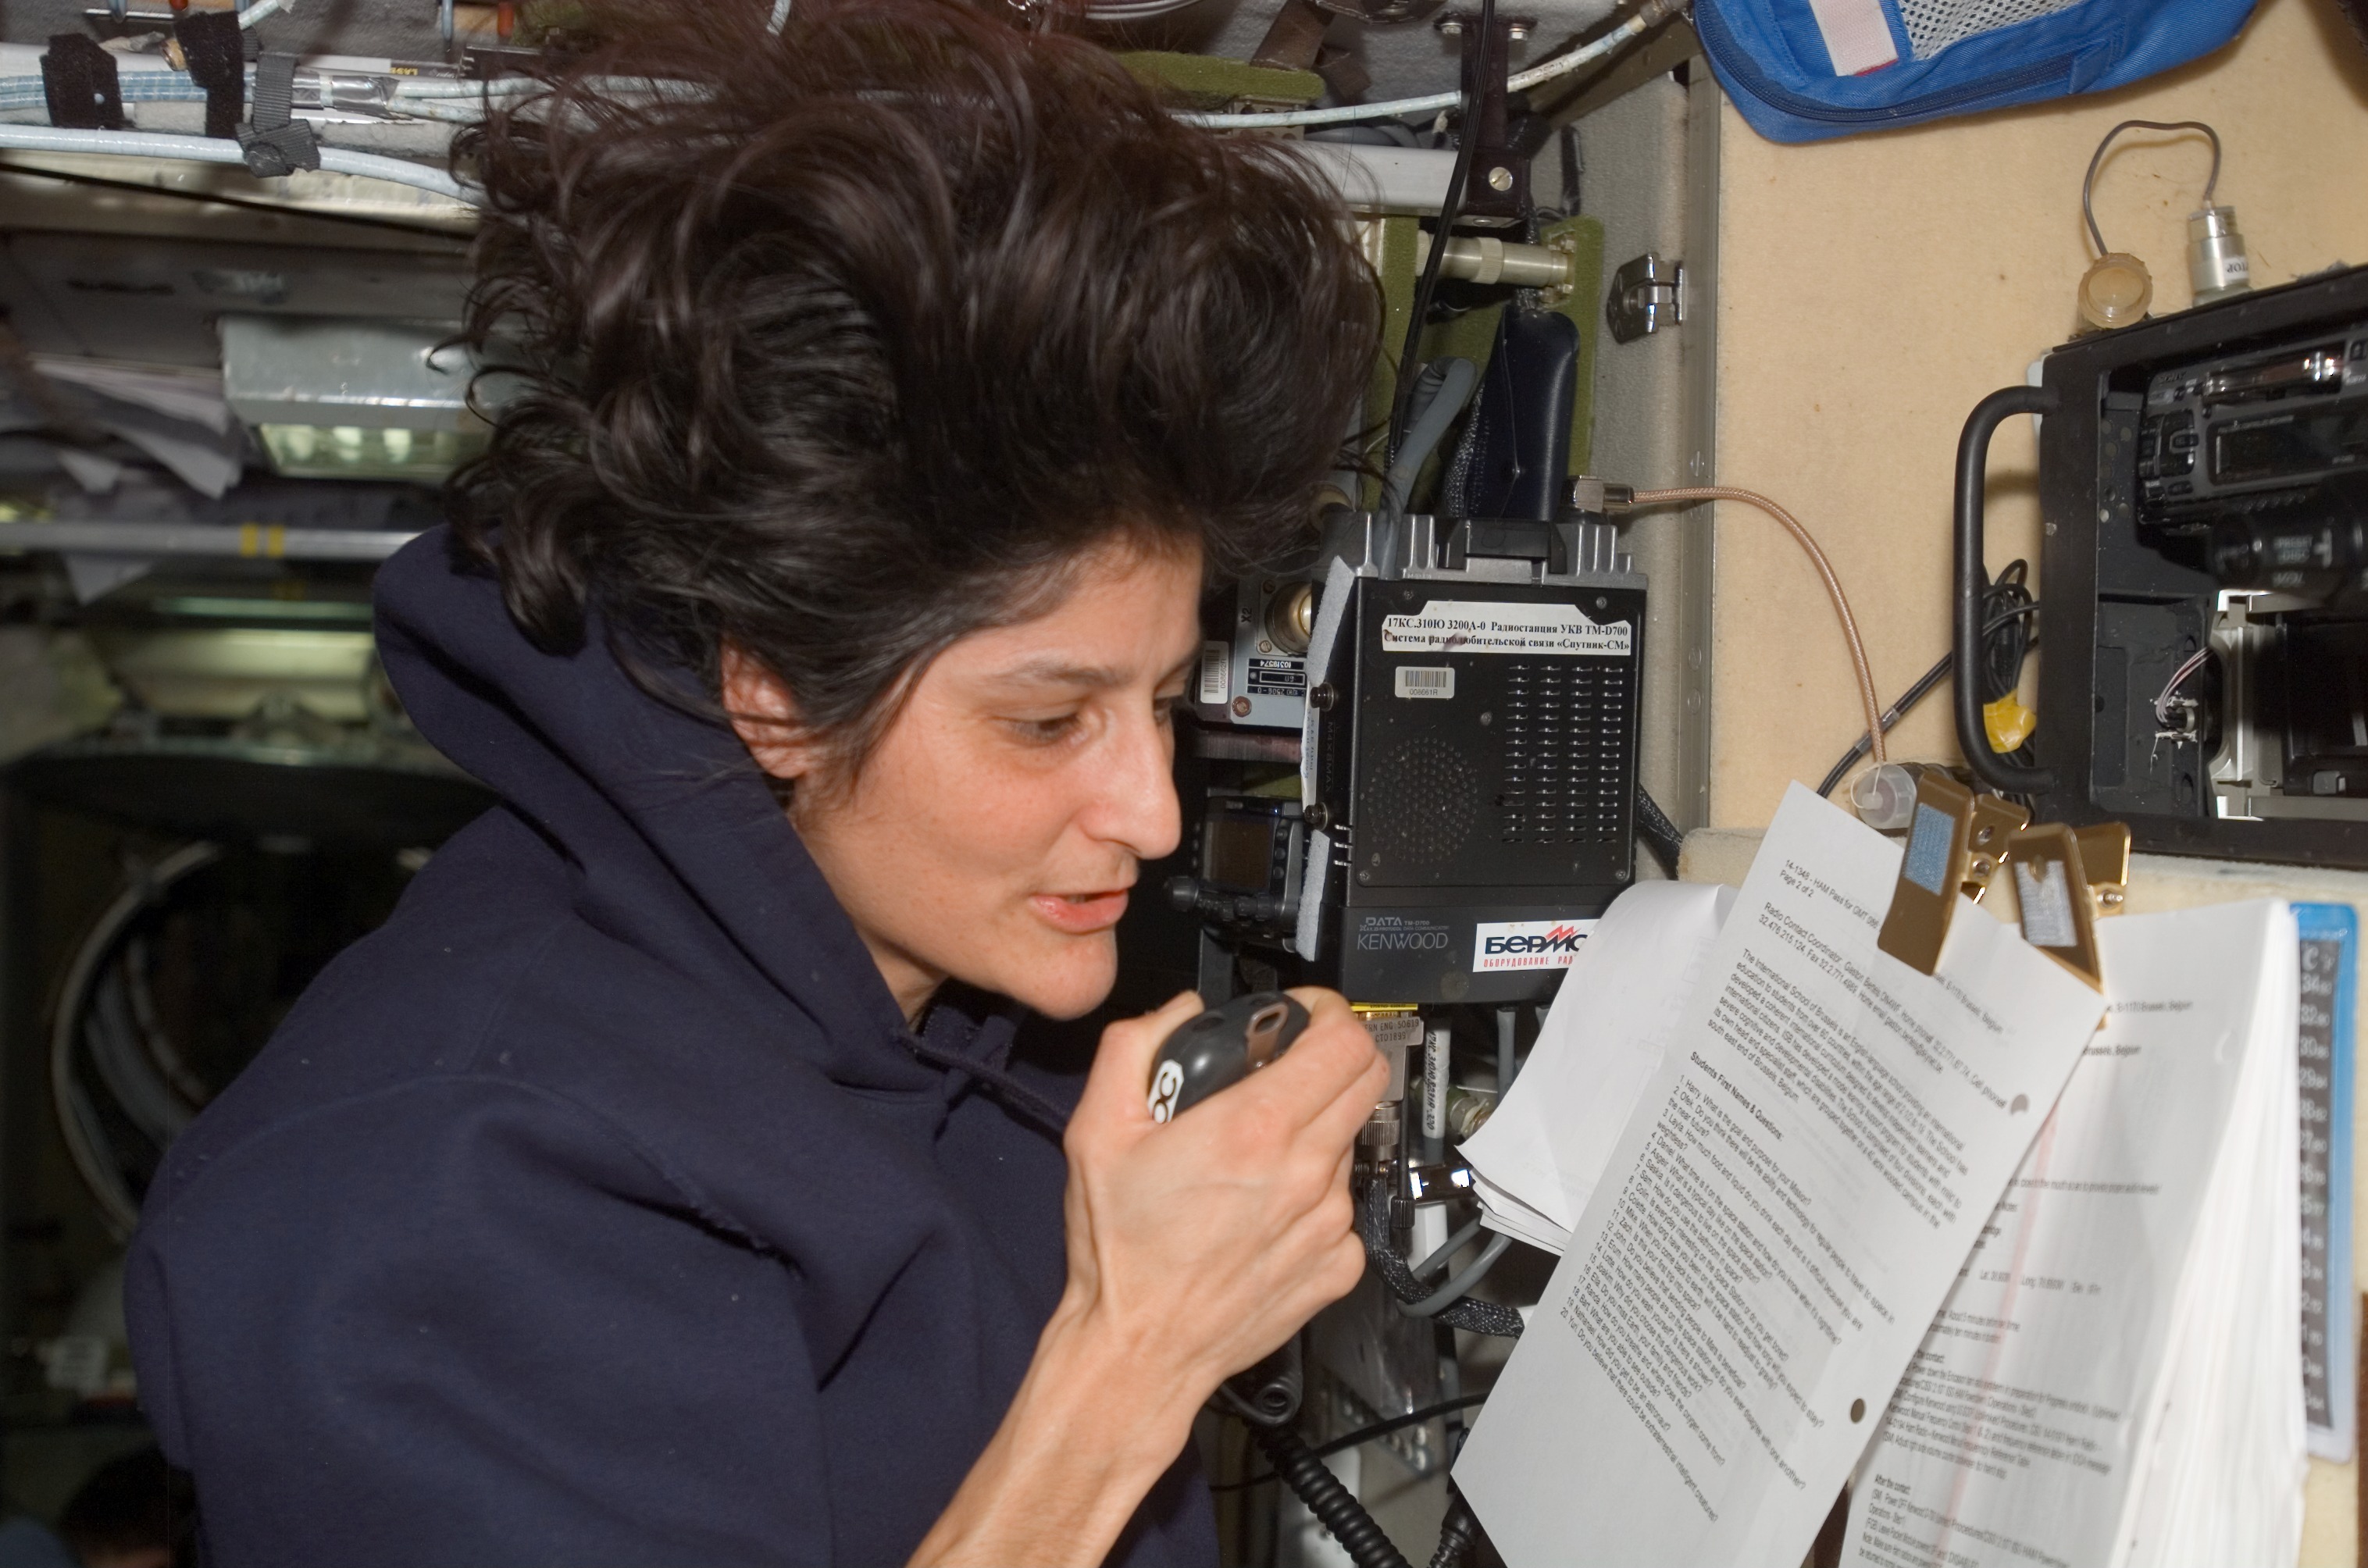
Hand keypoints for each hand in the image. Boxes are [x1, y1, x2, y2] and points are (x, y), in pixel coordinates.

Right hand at [1054, 987, 1386, 1407]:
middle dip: (1333, 1057)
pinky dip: (1315, 1195)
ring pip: (1351, 1142)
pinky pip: (1344, 1207)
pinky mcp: (1338, 1265)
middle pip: (1367, 1080)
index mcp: (1254, 1127)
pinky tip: (1265, 1211)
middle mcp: (1306, 1171)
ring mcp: (1330, 1222)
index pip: (1345, 1041)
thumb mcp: (1095, 1129)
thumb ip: (1135, 1047)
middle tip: (1287, 1067)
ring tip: (1257, 1153)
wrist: (1139, 1351)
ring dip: (1317, 1129)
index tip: (1303, 1016)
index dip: (1330, 1013)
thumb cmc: (1119, 1250)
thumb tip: (1181, 1010)